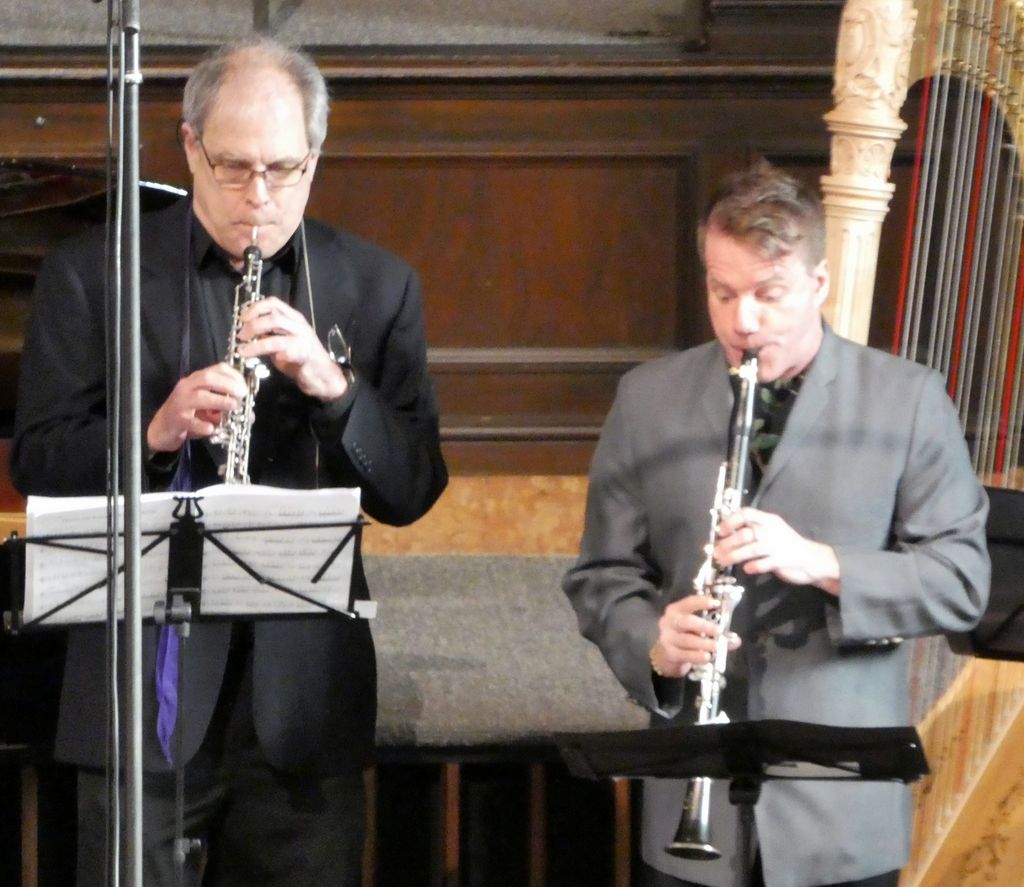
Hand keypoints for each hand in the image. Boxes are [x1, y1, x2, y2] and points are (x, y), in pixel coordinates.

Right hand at [146, 363, 246, 451]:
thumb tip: (249, 415)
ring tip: (232, 407)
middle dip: (228, 384)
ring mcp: (181, 403)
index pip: (217, 369)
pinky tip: (212, 428)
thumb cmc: (189, 414)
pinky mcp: (177, 419)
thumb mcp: (209, 408)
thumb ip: (227, 408)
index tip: (245, 387)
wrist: (162, 427)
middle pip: (207, 378)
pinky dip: (202, 425)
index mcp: (197, 380)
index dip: (234, 376)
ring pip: (199, 397)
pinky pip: (190, 421)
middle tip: (242, 395)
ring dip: (219, 401)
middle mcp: (187, 387)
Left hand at [237, 296, 348, 401]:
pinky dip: (270, 355)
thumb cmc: (302, 359)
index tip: (242, 318)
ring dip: (256, 344)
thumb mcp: (283, 342)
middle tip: (241, 336)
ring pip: (276, 334)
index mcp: (293, 318)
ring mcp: (302, 339)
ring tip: (243, 351)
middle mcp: (299, 325)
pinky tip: (261, 360)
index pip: (273, 303)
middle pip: (272, 317)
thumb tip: (249, 333)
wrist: (323, 376)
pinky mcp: (303, 354)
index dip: (255, 308)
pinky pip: (283, 351)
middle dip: (252, 325)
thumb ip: (269, 335)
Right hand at [649, 594, 740, 678]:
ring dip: (703, 643)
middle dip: (704, 626)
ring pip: (687, 640)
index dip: (701, 602)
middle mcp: (669, 622)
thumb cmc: (685, 635)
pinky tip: (706, 657)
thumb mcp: (696, 629)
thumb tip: (736, 640)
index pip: (688, 603)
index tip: (715, 603)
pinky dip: (696, 656)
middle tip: (719, 631)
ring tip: (716, 647)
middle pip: (687, 622)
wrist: (665, 654)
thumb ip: (714, 632)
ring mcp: (668, 638)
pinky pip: (685, 654)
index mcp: (676, 610)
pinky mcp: (670, 653)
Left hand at [713, 507, 840, 594]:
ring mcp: (778, 546)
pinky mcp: (781, 561)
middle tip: (716, 552)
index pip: (747, 513)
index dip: (731, 520)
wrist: (812, 559)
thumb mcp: (771, 531)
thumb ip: (753, 530)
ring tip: (723, 562)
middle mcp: (772, 530)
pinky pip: (763, 563)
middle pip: (746, 533)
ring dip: (734, 556)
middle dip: (728, 543)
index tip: (720, 531)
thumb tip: (727, 535)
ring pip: (751, 549)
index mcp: (768, 520)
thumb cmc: (786, 544)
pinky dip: (752, 566)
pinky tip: (746, 569)